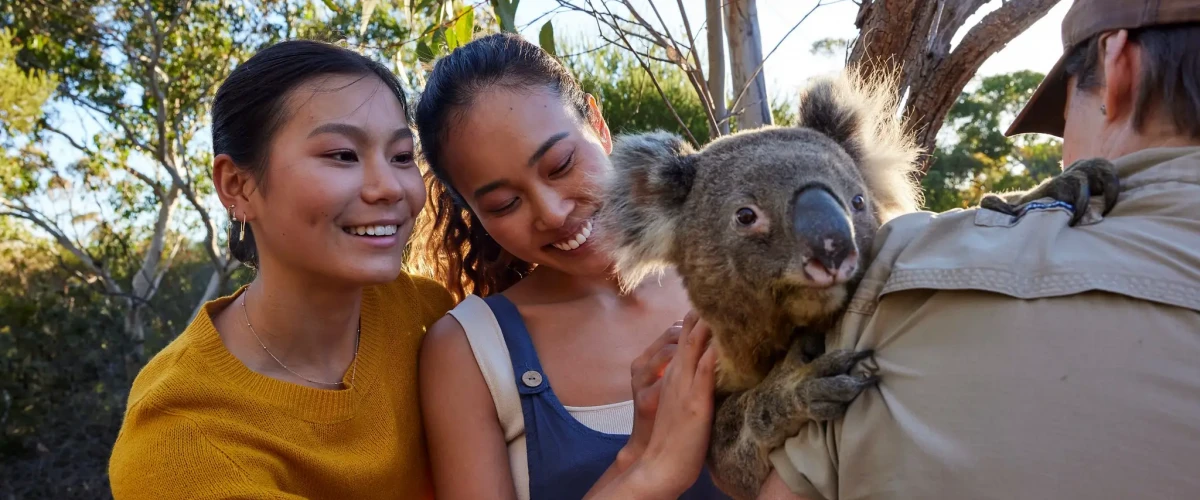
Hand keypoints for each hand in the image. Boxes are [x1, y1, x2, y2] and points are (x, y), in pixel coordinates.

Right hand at [626, 311, 718, 497]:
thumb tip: (711, 367)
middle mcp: (675, 374)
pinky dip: (712, 353)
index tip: (715, 297)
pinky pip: (703, 371)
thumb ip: (693, 382)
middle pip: (688, 334)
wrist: (658, 464)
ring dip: (707, 325)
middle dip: (703, 311)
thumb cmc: (675, 437)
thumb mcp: (681, 402)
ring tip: (723, 303)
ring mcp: (682, 386)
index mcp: (672, 373)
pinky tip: (721, 339)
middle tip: (721, 289)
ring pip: (694, 346)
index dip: (698, 316)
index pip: (684, 335)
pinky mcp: (694, 402)